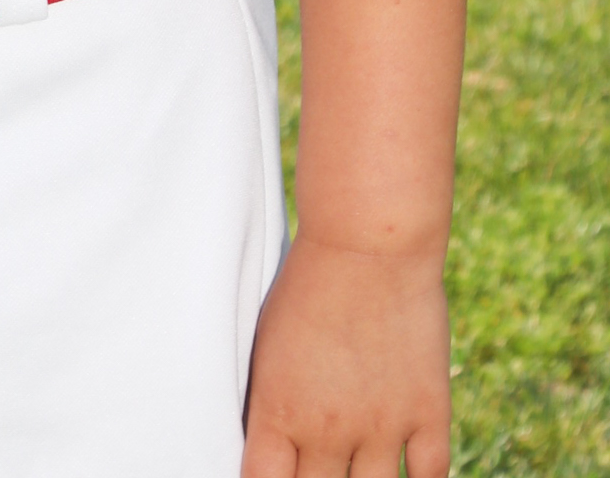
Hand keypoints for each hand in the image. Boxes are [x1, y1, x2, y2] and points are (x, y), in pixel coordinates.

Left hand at [243, 234, 450, 477]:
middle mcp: (329, 430)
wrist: (369, 241)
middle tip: (318, 466)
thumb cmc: (306, 281)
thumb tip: (269, 443)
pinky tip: (405, 470)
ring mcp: (383, 426)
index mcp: (279, 410)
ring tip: (356, 467)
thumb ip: (271, 403)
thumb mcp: (268, 343)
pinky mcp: (428, 414)